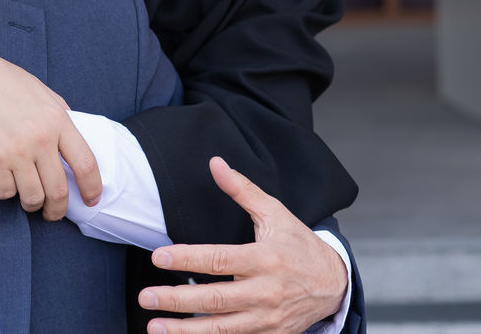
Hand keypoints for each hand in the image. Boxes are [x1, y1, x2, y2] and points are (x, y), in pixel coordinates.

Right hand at [0, 41, 98, 219]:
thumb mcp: (34, 88)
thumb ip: (55, 111)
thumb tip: (72, 128)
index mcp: (56, 118)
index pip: (86, 163)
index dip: (92, 188)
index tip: (91, 200)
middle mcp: (40, 137)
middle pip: (59, 190)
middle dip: (57, 209)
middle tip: (51, 213)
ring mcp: (15, 150)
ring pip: (32, 196)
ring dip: (30, 203)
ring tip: (25, 200)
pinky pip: (4, 192)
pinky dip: (3, 192)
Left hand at [139, 157, 348, 333]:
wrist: (335, 284)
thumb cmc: (300, 246)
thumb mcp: (275, 213)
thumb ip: (242, 190)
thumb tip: (216, 164)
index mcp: (264, 259)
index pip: (219, 260)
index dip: (187, 259)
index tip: (159, 257)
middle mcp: (265, 292)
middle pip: (215, 299)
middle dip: (176, 299)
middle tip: (145, 296)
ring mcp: (267, 319)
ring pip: (221, 328)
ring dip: (185, 330)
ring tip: (154, 326)